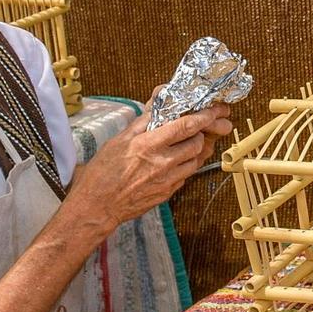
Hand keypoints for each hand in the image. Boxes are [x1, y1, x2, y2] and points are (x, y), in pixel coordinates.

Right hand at [68, 97, 233, 230]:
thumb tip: (157, 105)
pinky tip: (175, 161)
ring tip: (184, 144)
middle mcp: (162, 162)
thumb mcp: (118, 140)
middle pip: (197, 142)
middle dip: (201, 133)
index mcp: (148, 145)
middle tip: (196, 128)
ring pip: (196, 159)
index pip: (186, 126)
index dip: (205, 116)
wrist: (97, 206)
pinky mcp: (169, 192)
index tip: (214, 111)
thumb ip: (142, 122)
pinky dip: (186, 165)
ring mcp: (168, 179)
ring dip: (195, 149)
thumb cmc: (102, 174)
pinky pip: (187, 175)